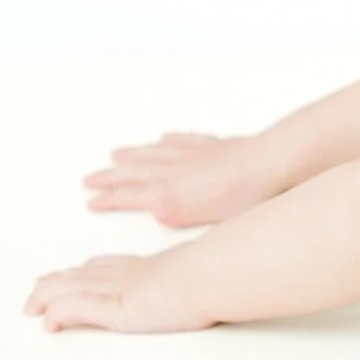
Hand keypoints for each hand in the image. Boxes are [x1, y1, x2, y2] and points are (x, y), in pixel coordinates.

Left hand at [22, 243, 213, 332]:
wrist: (211, 274)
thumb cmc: (215, 275)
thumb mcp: (202, 274)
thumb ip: (196, 280)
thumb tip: (213, 284)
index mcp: (148, 267)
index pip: (108, 266)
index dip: (87, 270)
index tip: (76, 272)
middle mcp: (127, 274)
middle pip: (81, 274)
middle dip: (58, 281)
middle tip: (40, 288)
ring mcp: (118, 289)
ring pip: (69, 288)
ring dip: (46, 296)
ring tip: (32, 305)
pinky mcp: (114, 307)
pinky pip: (75, 307)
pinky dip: (57, 313)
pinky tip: (46, 321)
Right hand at [82, 130, 272, 227]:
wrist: (269, 166)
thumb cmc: (243, 199)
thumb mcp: (203, 221)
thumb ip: (174, 215)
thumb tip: (158, 211)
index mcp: (169, 194)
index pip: (129, 196)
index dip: (109, 200)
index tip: (92, 201)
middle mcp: (174, 171)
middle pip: (133, 172)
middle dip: (110, 176)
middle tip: (90, 178)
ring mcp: (192, 155)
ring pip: (153, 153)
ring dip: (132, 155)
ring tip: (117, 154)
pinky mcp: (211, 146)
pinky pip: (183, 140)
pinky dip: (169, 140)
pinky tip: (163, 137)